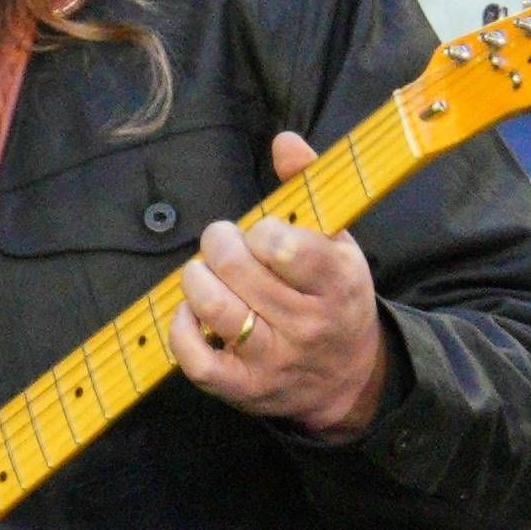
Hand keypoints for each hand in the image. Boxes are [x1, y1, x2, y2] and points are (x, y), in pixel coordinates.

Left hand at [171, 131, 387, 437]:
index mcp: (337, 283)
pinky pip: (196, 360)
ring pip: (215, 310)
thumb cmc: (335, 297)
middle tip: (223, 243)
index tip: (261, 234)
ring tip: (205, 272)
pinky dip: (181, 330)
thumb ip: (311, 186)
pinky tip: (190, 313)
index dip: (259, 231)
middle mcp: (307, 324)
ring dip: (197, 279)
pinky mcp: (244, 388)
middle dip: (218, 244)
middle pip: (239, 272)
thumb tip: (284, 141)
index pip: (282, 246)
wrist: (349, 378)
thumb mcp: (339, 242)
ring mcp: (274, 360)